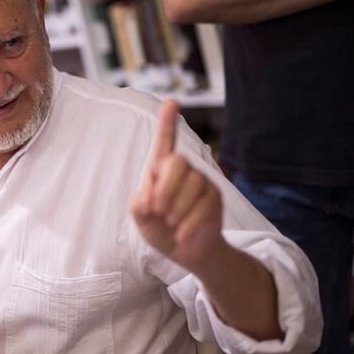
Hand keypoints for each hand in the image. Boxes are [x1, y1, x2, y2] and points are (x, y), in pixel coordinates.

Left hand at [130, 100, 225, 272]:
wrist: (185, 251)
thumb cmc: (159, 228)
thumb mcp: (141, 219)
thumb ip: (138, 205)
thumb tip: (147, 195)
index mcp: (160, 169)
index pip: (164, 142)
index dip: (167, 122)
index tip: (172, 102)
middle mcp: (182, 170)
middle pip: (178, 162)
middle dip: (167, 188)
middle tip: (157, 210)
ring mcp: (201, 181)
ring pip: (193, 184)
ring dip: (178, 208)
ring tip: (170, 223)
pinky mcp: (215, 197)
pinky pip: (204, 205)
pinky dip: (189, 223)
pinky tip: (181, 235)